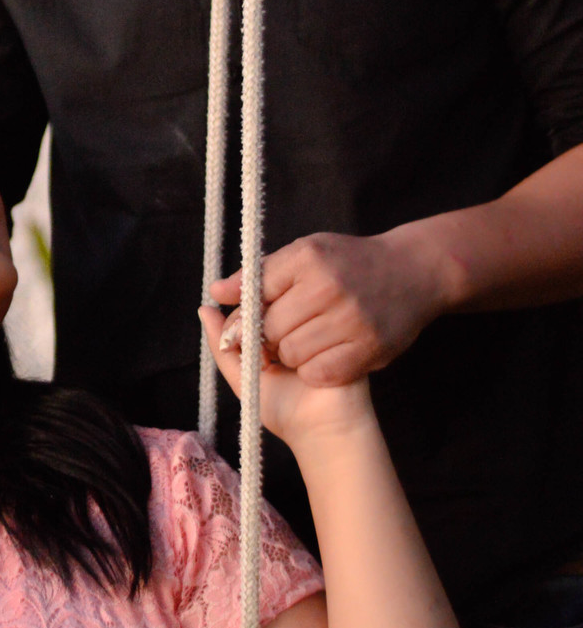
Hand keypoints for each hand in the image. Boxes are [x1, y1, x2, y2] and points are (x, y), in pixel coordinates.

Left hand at [211, 228, 448, 387]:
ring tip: (308, 341)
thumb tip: (213, 295)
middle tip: (283, 333)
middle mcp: (328, 286)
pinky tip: (324, 356)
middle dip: (268, 336)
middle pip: (268, 329)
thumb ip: (257, 276)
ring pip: (291, 353)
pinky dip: (315, 370)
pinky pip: (319, 372)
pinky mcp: (370, 347)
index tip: (247, 322)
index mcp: (307, 258)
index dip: (245, 315)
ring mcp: (352, 319)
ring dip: (292, 355)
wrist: (415, 273)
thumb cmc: (348, 265)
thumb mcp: (304, 255)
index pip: (254, 295)